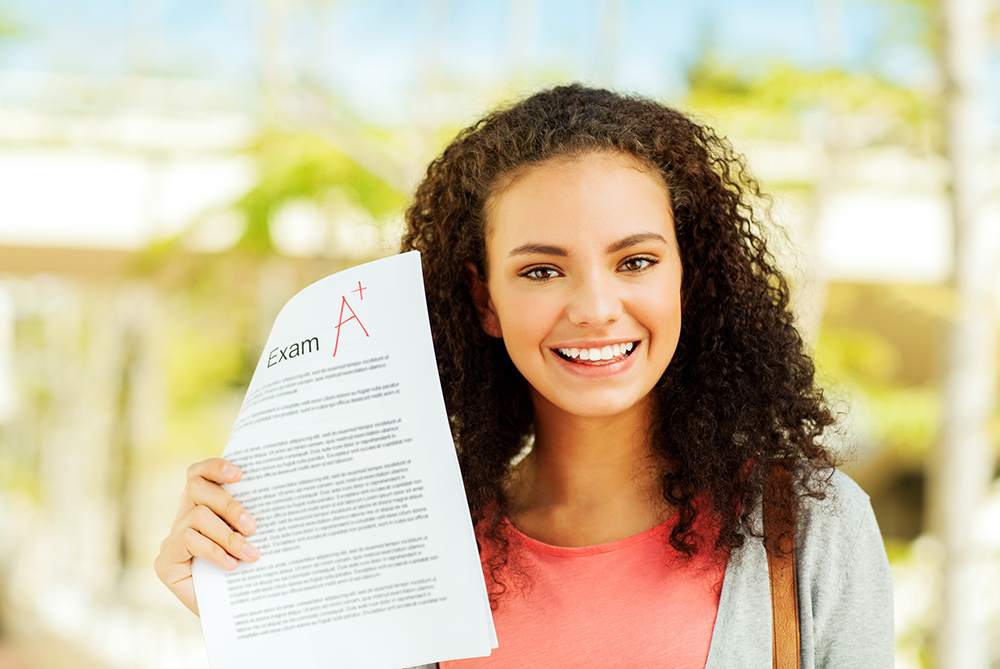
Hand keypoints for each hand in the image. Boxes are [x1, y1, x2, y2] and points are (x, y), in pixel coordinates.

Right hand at [153, 458, 259, 615]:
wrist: (230, 614)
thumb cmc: (244, 572)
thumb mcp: (248, 539)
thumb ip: (247, 518)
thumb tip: (271, 496)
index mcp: (202, 505)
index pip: (198, 474)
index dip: (215, 467)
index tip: (240, 473)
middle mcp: (183, 517)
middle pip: (196, 489)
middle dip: (228, 504)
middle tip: (253, 526)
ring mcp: (171, 539)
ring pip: (196, 517)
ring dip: (227, 535)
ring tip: (250, 553)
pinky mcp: (164, 561)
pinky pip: (188, 541)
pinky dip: (214, 551)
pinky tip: (231, 565)